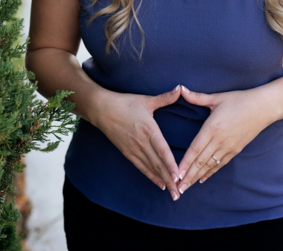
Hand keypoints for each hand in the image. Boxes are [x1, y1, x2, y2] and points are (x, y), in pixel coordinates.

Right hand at [95, 85, 181, 199]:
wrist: (102, 109)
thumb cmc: (126, 103)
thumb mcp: (146, 100)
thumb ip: (165, 97)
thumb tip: (180, 88)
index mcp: (149, 129)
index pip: (162, 150)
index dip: (170, 164)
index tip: (179, 176)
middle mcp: (142, 142)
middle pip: (158, 164)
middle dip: (170, 179)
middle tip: (180, 193)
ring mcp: (134, 149)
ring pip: (150, 168)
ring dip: (162, 181)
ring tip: (172, 193)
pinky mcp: (127, 152)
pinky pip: (141, 167)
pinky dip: (151, 176)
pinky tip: (160, 184)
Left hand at [177, 86, 269, 194]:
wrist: (263, 107)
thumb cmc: (239, 100)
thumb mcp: (217, 97)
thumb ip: (197, 97)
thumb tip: (181, 89)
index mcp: (212, 127)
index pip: (195, 149)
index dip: (185, 163)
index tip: (176, 174)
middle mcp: (219, 140)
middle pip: (200, 161)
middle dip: (188, 176)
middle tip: (176, 189)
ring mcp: (228, 147)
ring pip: (209, 165)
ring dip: (196, 177)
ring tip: (185, 187)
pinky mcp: (236, 150)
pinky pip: (220, 164)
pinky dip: (210, 172)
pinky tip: (202, 179)